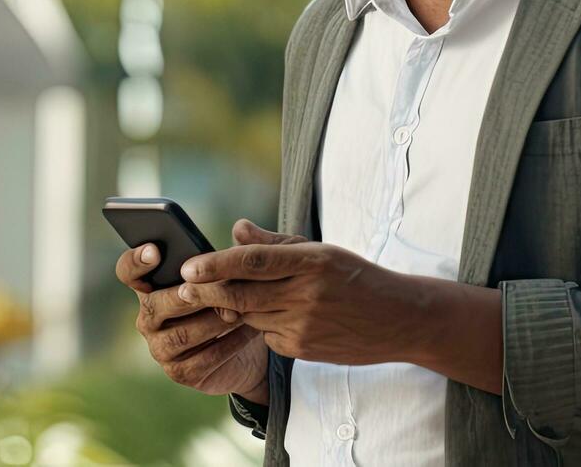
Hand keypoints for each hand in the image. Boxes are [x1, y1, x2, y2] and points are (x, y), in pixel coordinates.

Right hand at [116, 237, 267, 399]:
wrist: (248, 350)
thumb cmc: (229, 301)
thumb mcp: (226, 277)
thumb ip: (228, 256)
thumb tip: (242, 227)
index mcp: (150, 287)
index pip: (127, 271)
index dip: (136, 261)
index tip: (155, 251)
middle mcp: (148, 318)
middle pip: (155, 304)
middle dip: (186, 295)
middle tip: (210, 287)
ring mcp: (160, 348)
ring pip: (181, 334)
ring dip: (212, 320)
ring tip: (240, 309)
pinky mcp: (180, 373)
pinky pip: (203, 358)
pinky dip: (228, 343)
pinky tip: (249, 330)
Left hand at [176, 219, 431, 366]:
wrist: (399, 320)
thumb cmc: (356, 277)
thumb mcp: (322, 251)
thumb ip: (275, 243)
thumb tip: (235, 230)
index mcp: (312, 261)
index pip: (252, 261)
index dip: (216, 264)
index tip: (188, 266)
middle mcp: (306, 294)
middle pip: (241, 295)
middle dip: (205, 292)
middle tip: (180, 287)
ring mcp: (304, 325)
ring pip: (249, 316)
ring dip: (229, 308)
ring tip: (214, 296)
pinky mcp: (302, 349)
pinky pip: (265, 335)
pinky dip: (259, 324)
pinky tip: (269, 316)